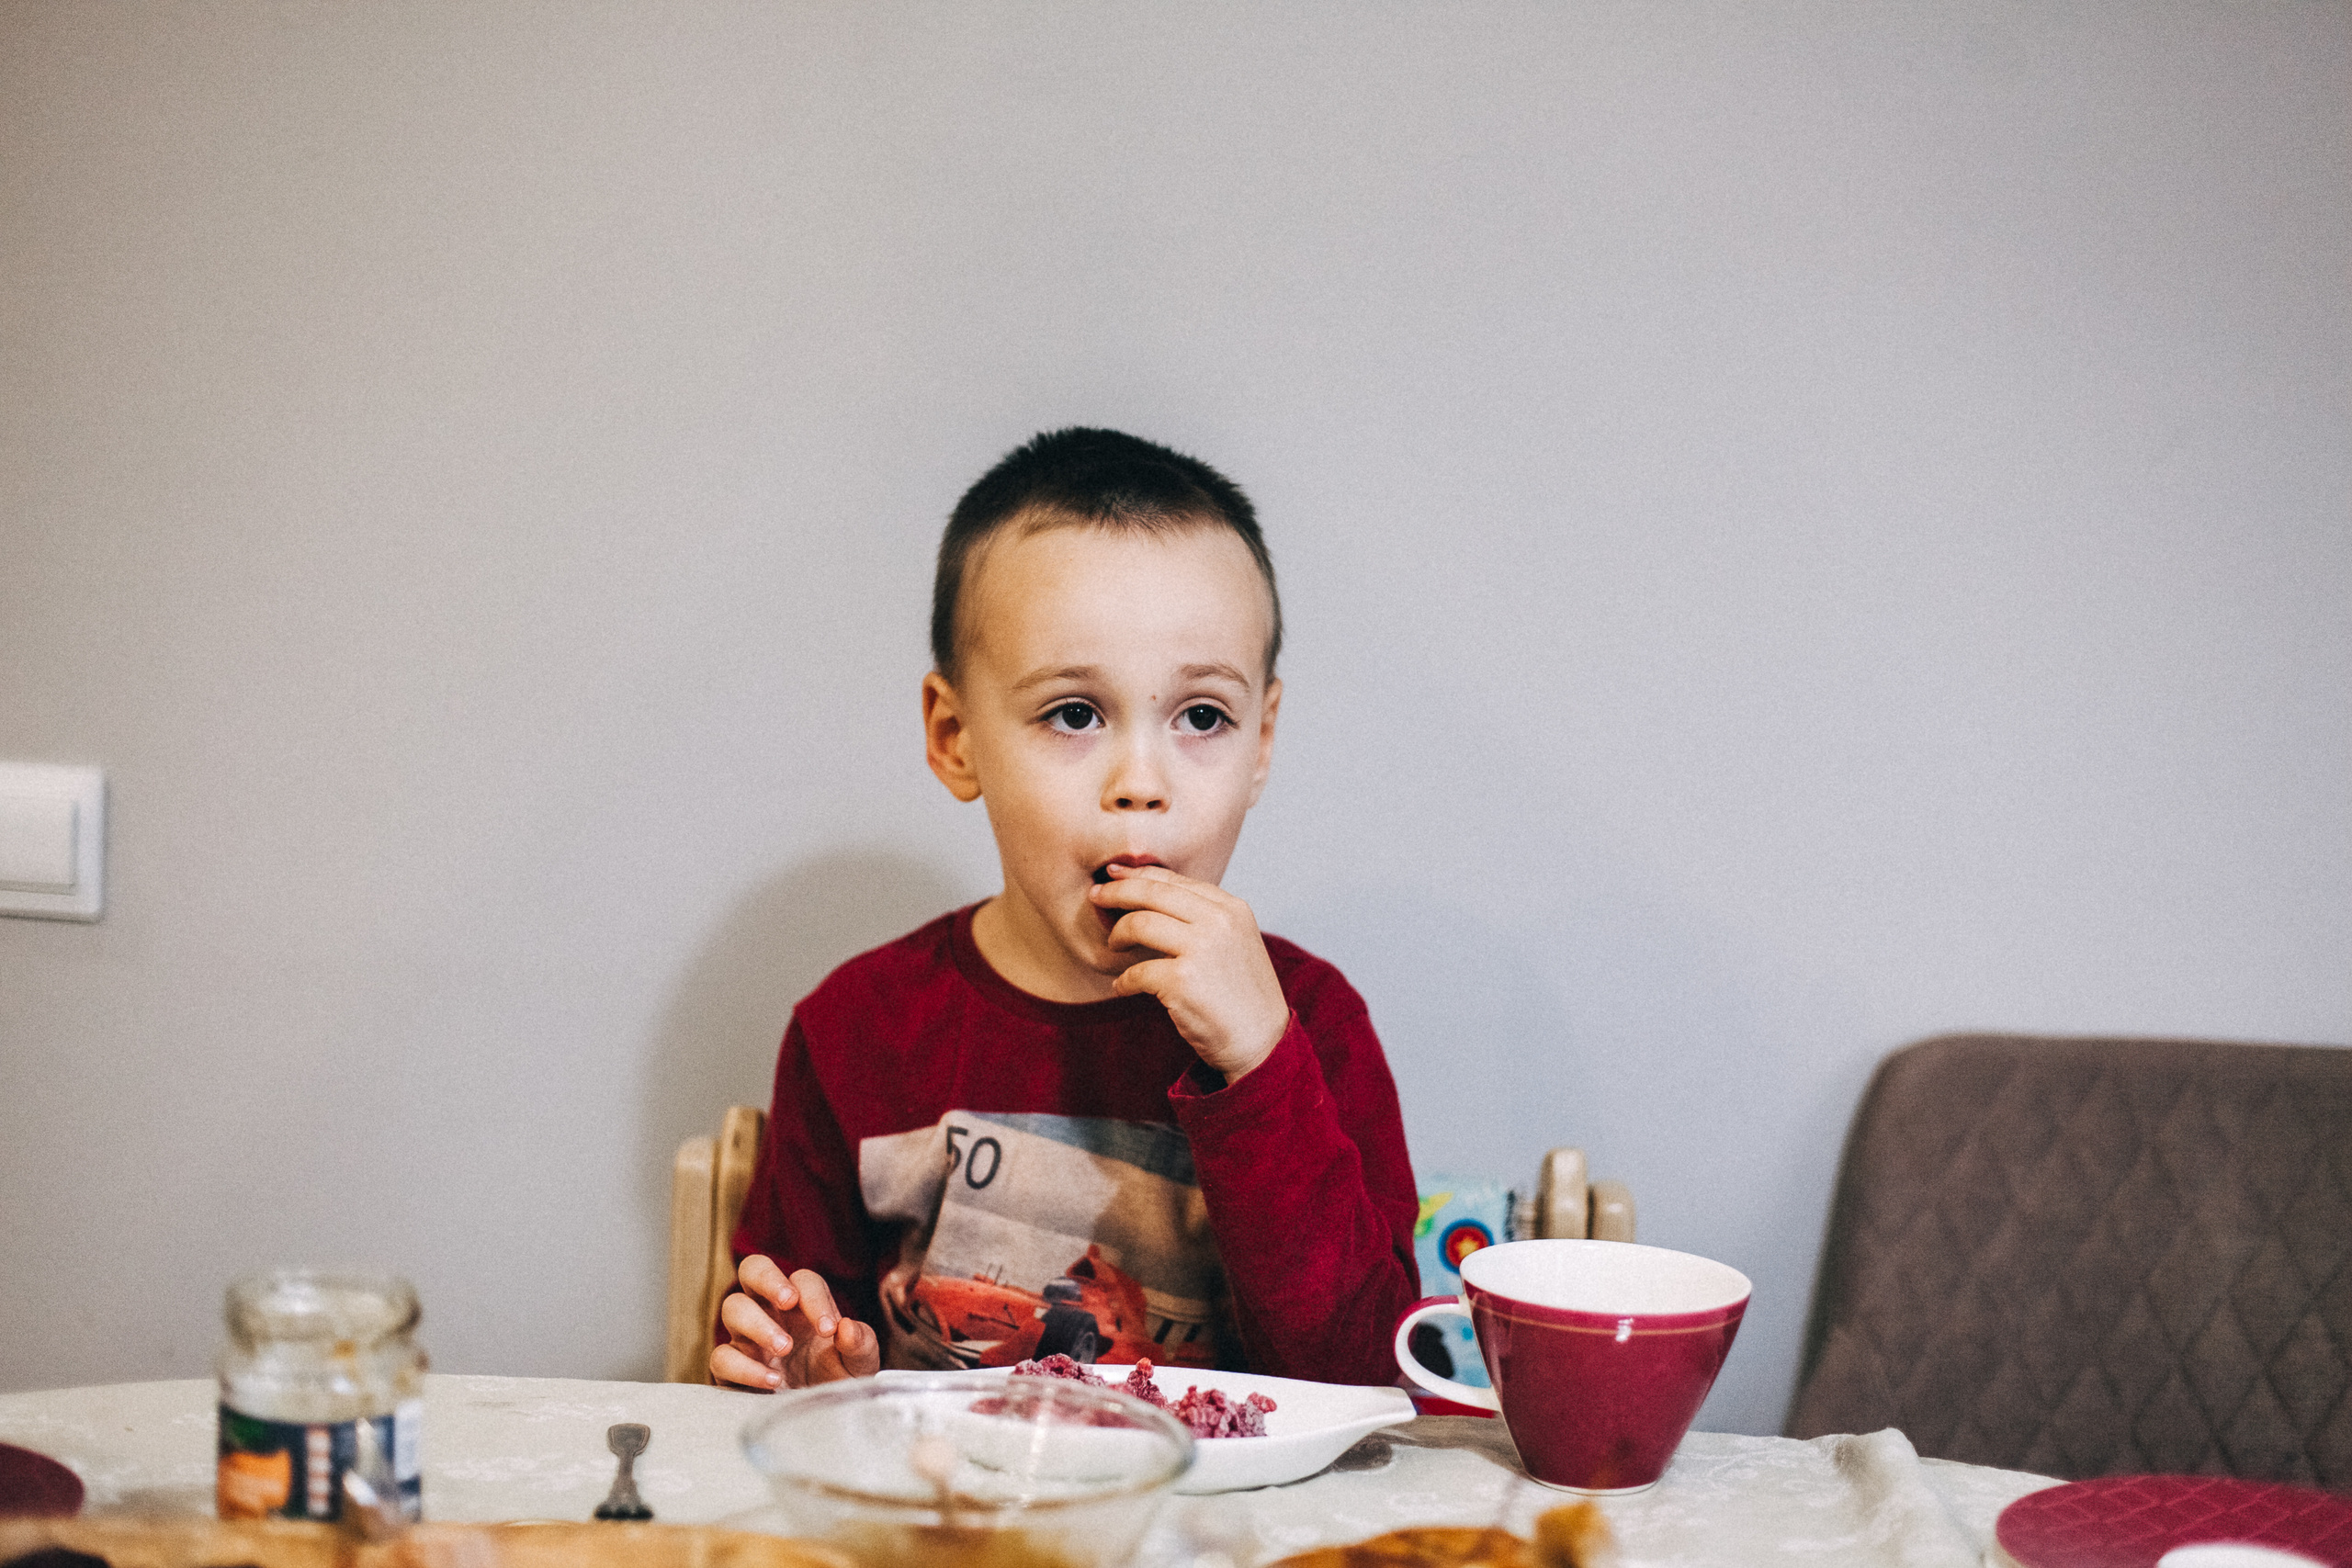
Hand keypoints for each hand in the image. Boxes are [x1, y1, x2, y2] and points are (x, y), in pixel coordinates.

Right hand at [710, 1255, 880, 1388]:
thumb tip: (847, 1327)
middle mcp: (770, 1312)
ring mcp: (747, 1339)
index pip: (803, 1280)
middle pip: (753, 1268)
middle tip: (788, 1301)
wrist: (821, 1422)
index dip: (814, 1298)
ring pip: (733, 1307)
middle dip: (768, 1279)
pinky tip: (772, 1381)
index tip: (828, 1329)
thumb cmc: (838, 1382)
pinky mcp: (731, 1370)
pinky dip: (745, 1367)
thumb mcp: (859, 1365)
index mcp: (803, 1304)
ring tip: (785, 1348)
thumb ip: (861, 1344)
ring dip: (758, 1324)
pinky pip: (722, 1357)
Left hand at [1090, 864, 1289, 1081]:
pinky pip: (1135, 971)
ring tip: (1114, 947)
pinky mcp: (1182, 981)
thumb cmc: (1242, 995)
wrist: (1261, 1042)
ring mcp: (1200, 950)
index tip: (1114, 875)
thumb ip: (1203, 917)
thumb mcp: (1234, 941)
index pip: (1174, 880)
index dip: (1138, 874)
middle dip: (1116, 892)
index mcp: (1231, 908)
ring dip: (1117, 935)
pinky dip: (1123, 980)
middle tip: (1095, 897)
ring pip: (1138, 924)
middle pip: (1151, 893)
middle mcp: (1218, 922)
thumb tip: (1152, 895)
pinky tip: (1121, 986)